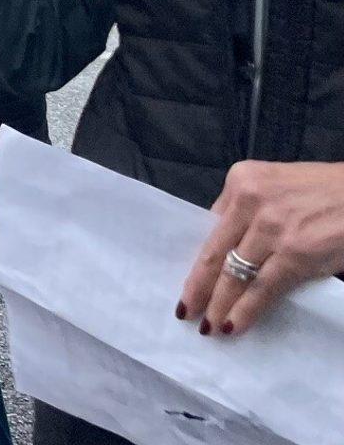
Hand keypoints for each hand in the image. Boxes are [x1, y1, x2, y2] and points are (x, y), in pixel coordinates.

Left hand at [178, 161, 343, 335]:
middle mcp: (249, 201)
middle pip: (215, 252)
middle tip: (185, 311)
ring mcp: (270, 228)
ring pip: (235, 274)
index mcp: (240, 180)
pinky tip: (233, 324)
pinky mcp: (294, 254)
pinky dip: (245, 310)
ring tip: (208, 326)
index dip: (199, 258)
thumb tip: (225, 245)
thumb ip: (247, 209)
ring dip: (218, 304)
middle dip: (198, 286)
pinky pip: (262, 288)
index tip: (187, 281)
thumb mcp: (273, 185)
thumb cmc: (320, 192)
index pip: (210, 226)